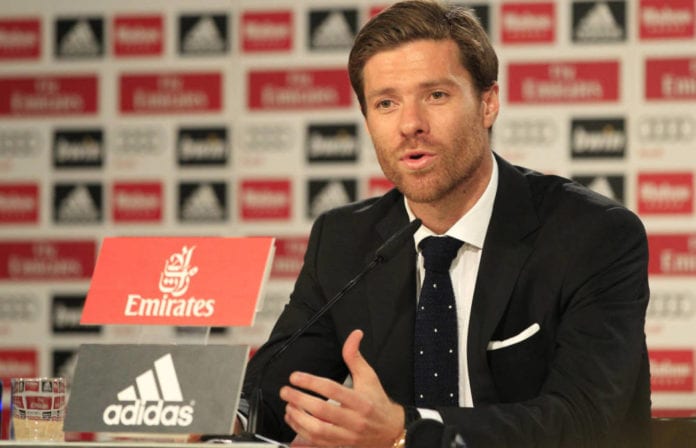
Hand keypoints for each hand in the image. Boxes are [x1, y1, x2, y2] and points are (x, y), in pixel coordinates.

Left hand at [280, 329, 404, 446]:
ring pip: (318, 430)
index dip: (311, 382)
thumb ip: (355, 357)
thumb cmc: (377, 402)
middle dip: (299, 400)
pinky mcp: (340, 446)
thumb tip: (354, 334)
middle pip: (322, 411)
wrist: (390, 431)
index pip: (333, 389)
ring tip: (288, 405)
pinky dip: (301, 432)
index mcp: (361, 402)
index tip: (295, 376)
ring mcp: (347, 436)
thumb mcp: (369, 377)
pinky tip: (294, 419)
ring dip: (298, 418)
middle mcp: (354, 420)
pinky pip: (316, 442)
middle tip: (286, 391)